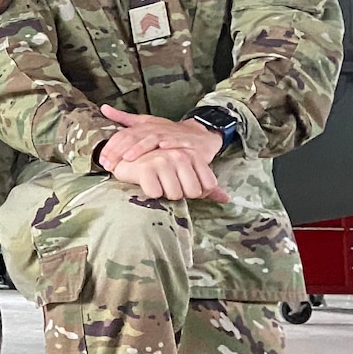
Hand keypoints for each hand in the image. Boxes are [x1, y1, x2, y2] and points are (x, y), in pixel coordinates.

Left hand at [97, 106, 223, 168]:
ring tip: (128, 157)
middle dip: (120, 150)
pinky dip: (170, 143)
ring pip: (153, 139)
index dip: (111, 146)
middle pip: (134, 137)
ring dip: (140, 147)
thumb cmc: (169, 131)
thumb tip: (103, 108)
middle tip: (110, 163)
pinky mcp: (187, 142)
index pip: (124, 135)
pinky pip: (178, 142)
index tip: (102, 160)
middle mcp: (156, 129)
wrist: (200, 133)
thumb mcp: (145, 122)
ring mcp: (171, 134)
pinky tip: (163, 147)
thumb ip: (124, 118)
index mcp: (144, 126)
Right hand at [108, 148, 229, 203]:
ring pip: (174, 194)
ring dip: (164, 194)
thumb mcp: (185, 169)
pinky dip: (150, 193)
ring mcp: (163, 160)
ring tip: (156, 183)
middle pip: (192, 192)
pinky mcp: (146, 168)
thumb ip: (204, 183)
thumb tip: (226, 199)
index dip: (196, 191)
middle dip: (180, 193)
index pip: (207, 185)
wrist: (125, 155)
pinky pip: (156, 193)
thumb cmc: (158, 166)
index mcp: (192, 155)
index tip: (183, 185)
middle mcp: (180, 156)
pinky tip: (145, 183)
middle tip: (167, 185)